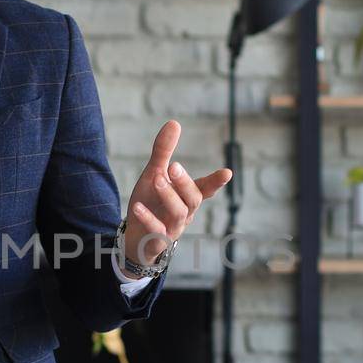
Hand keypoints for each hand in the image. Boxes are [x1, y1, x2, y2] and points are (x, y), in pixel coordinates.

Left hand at [122, 120, 231, 268]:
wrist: (135, 236)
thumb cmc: (151, 203)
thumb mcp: (155, 174)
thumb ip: (164, 152)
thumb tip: (174, 122)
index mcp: (187, 196)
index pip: (205, 188)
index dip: (216, 181)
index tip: (227, 172)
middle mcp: (185, 212)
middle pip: (193, 198)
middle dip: (185, 183)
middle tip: (173, 166)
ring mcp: (173, 227)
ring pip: (178, 213)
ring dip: (168, 195)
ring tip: (156, 180)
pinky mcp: (158, 240)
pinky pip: (156, 230)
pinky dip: (148, 218)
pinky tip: (137, 206)